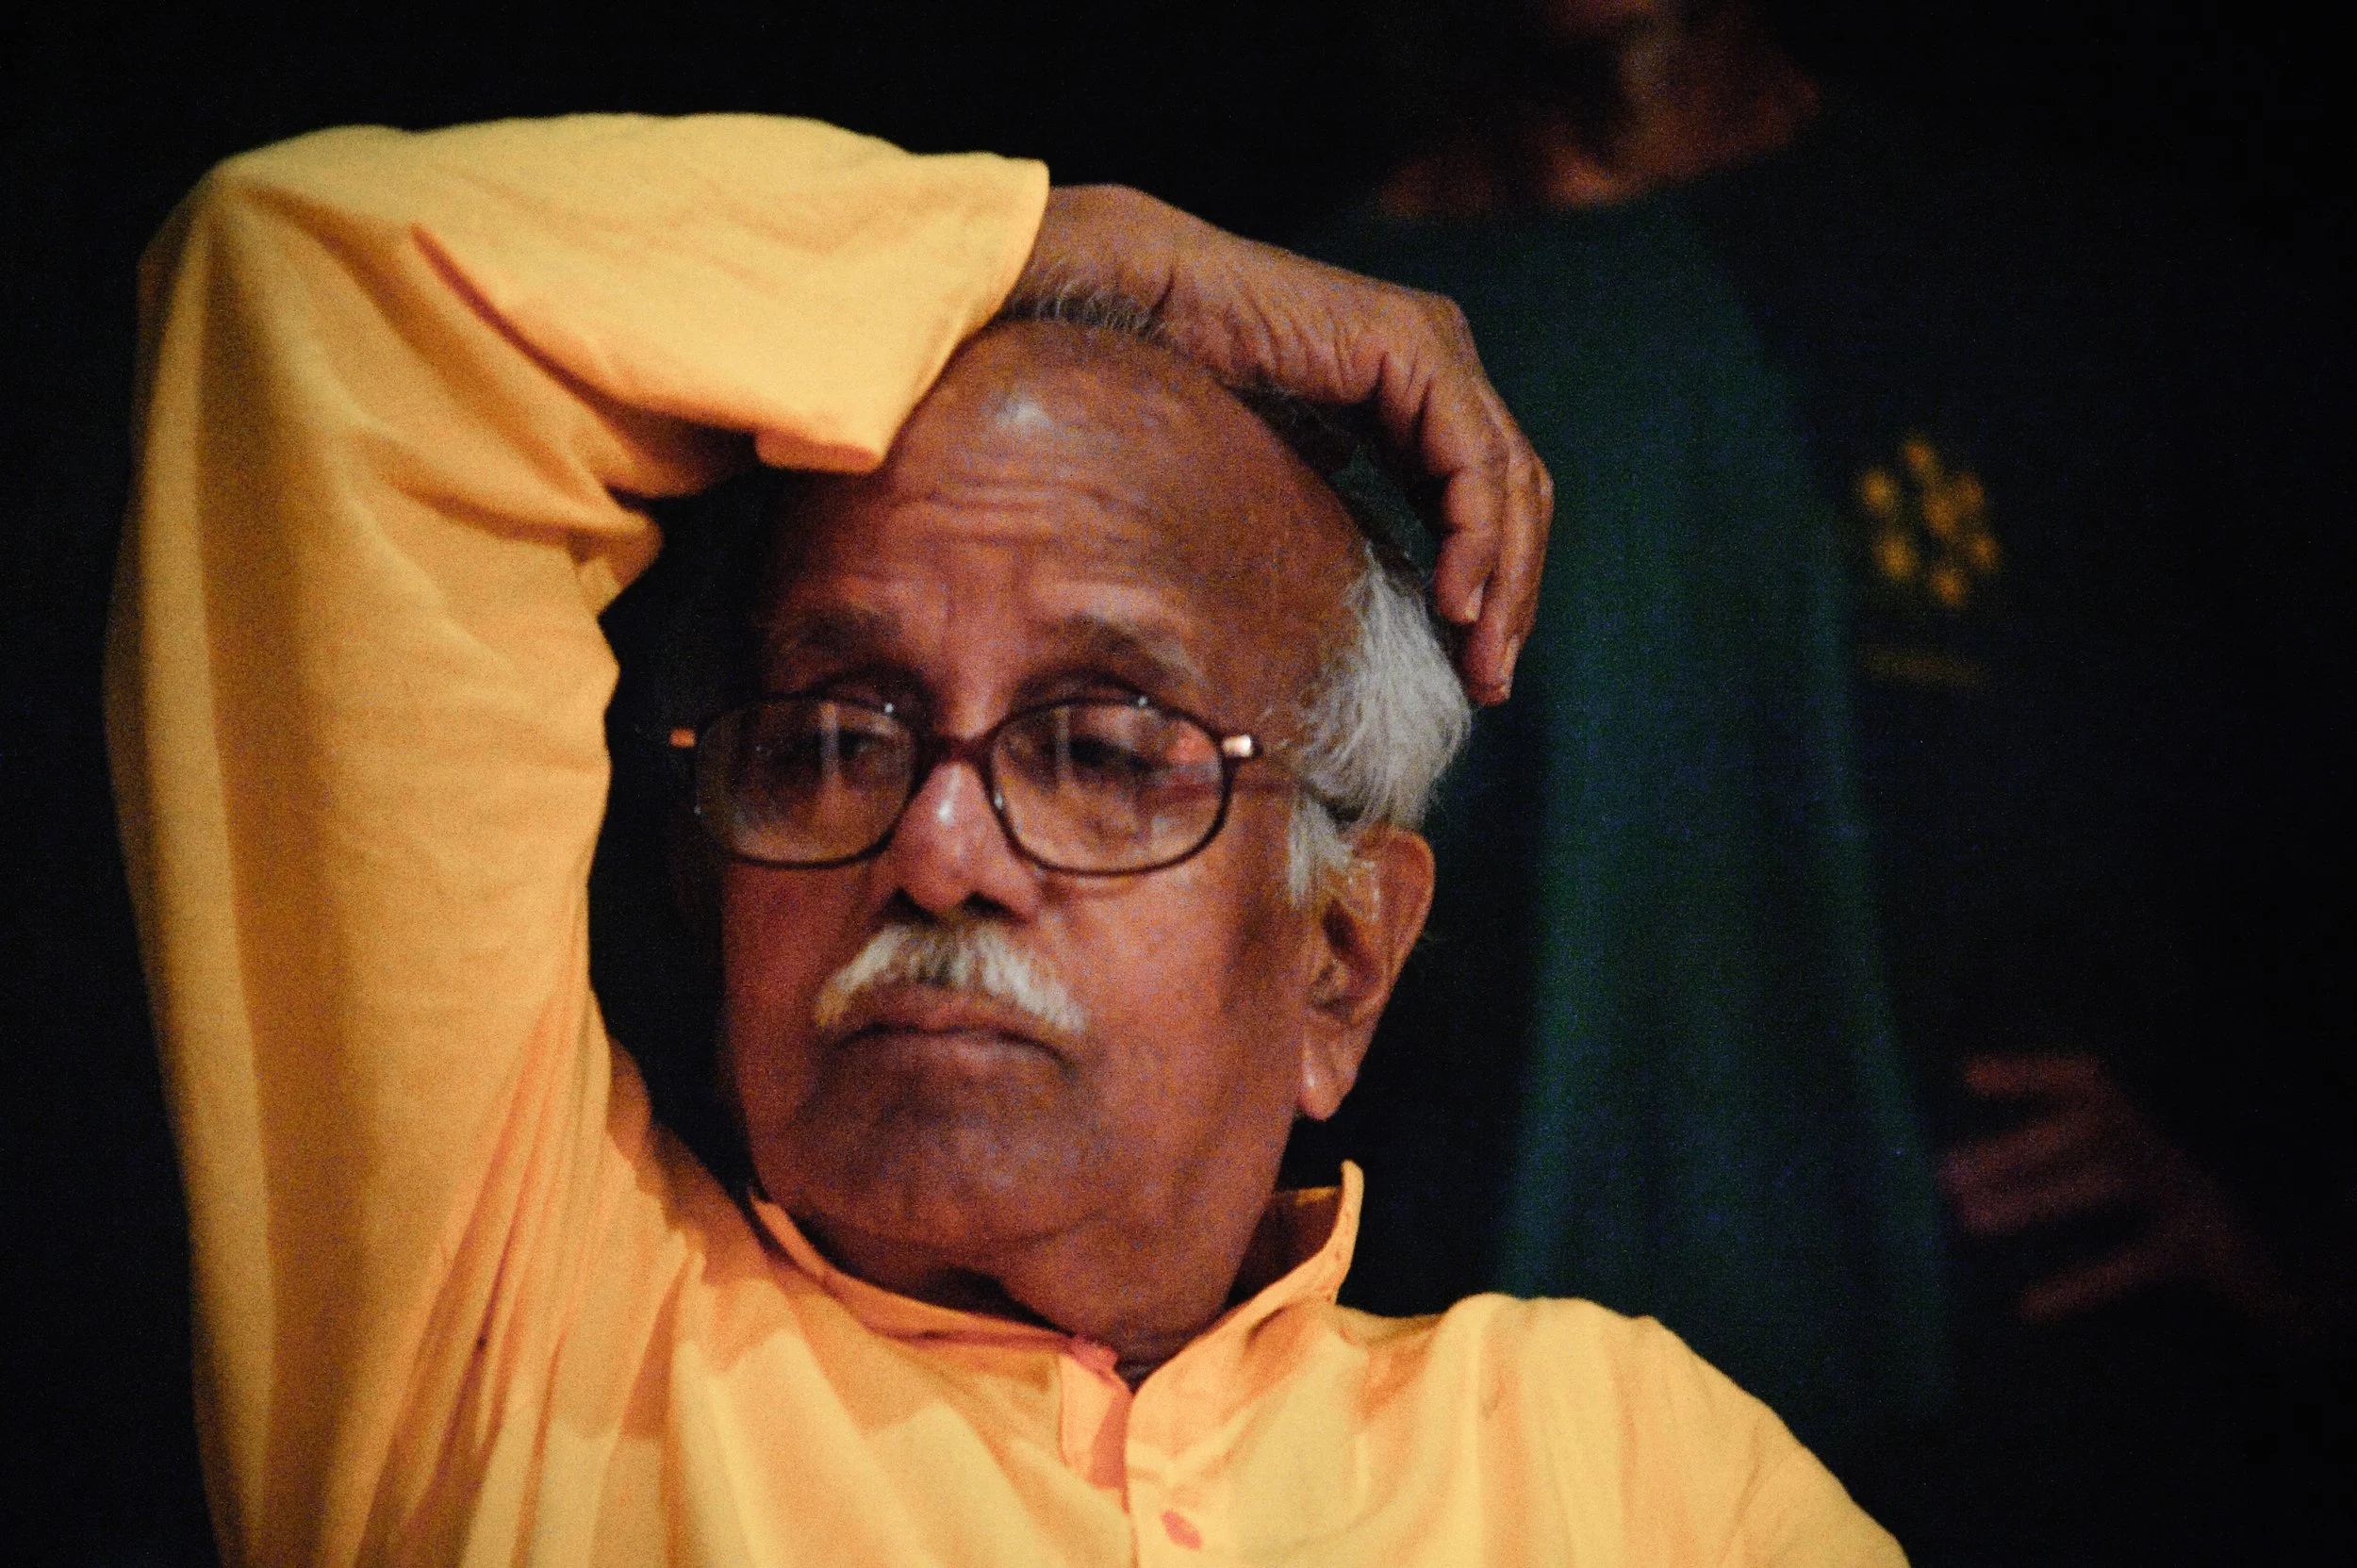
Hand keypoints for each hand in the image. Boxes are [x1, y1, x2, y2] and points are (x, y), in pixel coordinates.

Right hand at [1012, 185, 1551, 704]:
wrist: (1144, 310)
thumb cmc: (1188, 390)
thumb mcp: (1293, 478)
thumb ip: (1350, 517)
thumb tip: (1385, 609)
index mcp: (1417, 391)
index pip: (1491, 497)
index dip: (1498, 586)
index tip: (1477, 671)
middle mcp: (1440, 362)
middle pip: (1517, 493)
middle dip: (1513, 596)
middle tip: (1490, 683)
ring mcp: (1434, 346)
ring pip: (1509, 480)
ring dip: (1505, 581)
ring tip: (1478, 657)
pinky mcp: (1414, 345)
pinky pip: (1473, 458)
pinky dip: (1475, 537)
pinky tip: (1454, 600)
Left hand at [1941, 1052, 2270, 1323]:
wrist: (2279, 1269)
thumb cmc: (2181, 1212)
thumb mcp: (2136, 1172)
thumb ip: (2073, 1154)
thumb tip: (1974, 1146)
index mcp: (2148, 1121)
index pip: (2088, 1080)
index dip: (2031, 1073)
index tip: (1967, 1075)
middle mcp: (2168, 1146)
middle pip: (2088, 1131)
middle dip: (2014, 1149)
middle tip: (1946, 1172)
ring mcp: (2189, 1195)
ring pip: (2106, 1185)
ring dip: (2034, 1200)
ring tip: (1968, 1221)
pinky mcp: (2203, 1252)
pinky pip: (2135, 1264)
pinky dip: (2082, 1285)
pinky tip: (2030, 1305)